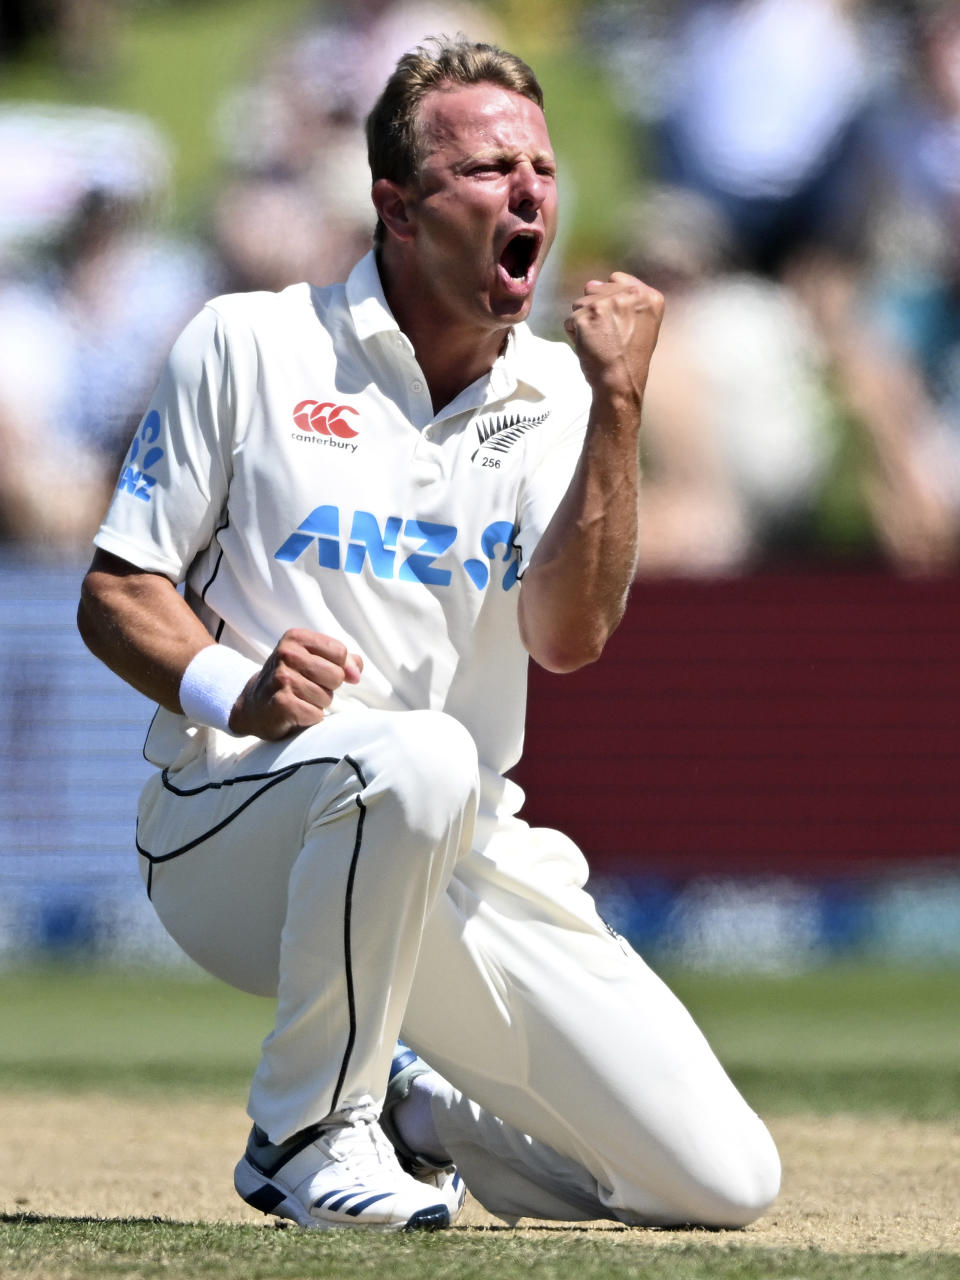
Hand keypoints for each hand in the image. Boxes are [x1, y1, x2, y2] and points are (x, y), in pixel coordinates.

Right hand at [228, 628, 362, 739]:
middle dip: (328, 688)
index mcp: (296, 638)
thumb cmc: (292, 681)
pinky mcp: (281, 703)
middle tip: (308, 689)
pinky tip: (295, 712)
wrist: (255, 705)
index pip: (340, 652)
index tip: (321, 674)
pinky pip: (316, 714)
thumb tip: (356, 674)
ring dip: (317, 704)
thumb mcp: (314, 660)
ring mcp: (281, 678)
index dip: (338, 668)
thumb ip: (343, 661)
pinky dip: (310, 718)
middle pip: (336, 675)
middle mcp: (286, 654)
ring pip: (326, 697)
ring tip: (299, 700)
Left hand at [564, 272, 663, 403]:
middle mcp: (631, 294)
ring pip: (580, 302)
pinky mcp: (587, 316)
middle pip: (595, 289)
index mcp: (650, 296)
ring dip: (583, 321)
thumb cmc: (631, 359)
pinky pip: (570, 320)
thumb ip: (626, 301)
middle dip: (595, 310)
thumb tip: (592, 284)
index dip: (610, 299)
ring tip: (598, 340)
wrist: (621, 382)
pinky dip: (574, 334)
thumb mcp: (643, 324)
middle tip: (607, 334)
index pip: (616, 279)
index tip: (615, 320)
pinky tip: (589, 346)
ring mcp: (607, 303)